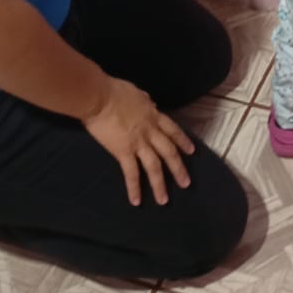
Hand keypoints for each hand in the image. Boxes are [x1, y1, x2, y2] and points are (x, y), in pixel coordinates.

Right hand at [83, 77, 194, 204]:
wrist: (100, 97)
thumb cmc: (115, 90)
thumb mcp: (137, 93)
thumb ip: (145, 102)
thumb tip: (150, 104)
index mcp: (153, 115)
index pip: (173, 130)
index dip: (183, 141)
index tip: (191, 151)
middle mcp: (150, 130)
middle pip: (169, 151)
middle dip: (178, 168)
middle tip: (186, 183)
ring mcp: (138, 142)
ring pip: (154, 166)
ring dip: (160, 184)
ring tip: (164, 201)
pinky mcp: (123, 151)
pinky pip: (131, 173)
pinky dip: (134, 188)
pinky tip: (136, 201)